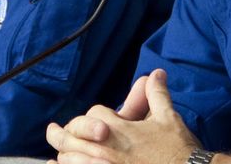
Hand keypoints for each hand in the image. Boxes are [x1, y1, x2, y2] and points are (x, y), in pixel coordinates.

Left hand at [46, 69, 199, 163]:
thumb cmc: (177, 150)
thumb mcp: (168, 118)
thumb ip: (157, 95)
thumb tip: (156, 74)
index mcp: (118, 128)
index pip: (93, 114)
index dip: (93, 118)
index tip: (93, 123)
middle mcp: (106, 147)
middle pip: (71, 135)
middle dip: (61, 133)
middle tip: (52, 132)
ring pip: (69, 159)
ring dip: (64, 155)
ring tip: (57, 156)